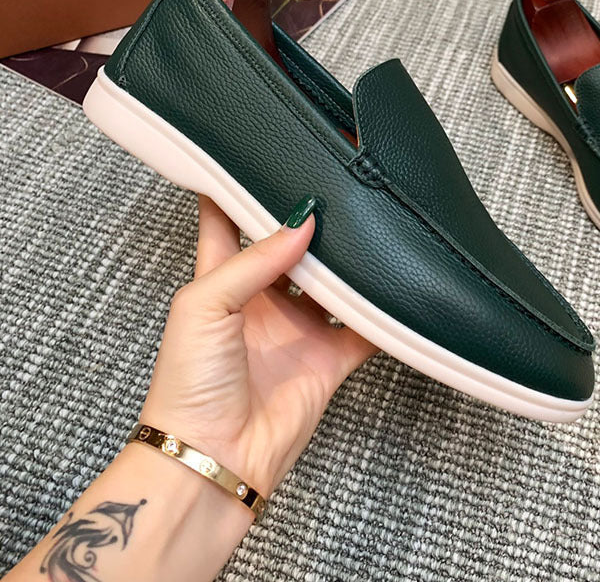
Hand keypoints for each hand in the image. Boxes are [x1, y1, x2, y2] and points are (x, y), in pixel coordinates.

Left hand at [140, 194, 376, 498]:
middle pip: (290, 247)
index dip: (238, 188)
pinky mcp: (327, 358)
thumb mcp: (205, 305)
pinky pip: (364, 329)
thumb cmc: (188, 383)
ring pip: (332, 282)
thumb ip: (254, 261)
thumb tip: (303, 222)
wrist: (214, 457)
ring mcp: (297, 329)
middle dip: (310, 220)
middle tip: (335, 185)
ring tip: (371, 225)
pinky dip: (382, 315)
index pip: (227, 222)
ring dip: (349, 263)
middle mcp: (262, 300)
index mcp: (221, 280)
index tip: (259, 155)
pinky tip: (397, 289)